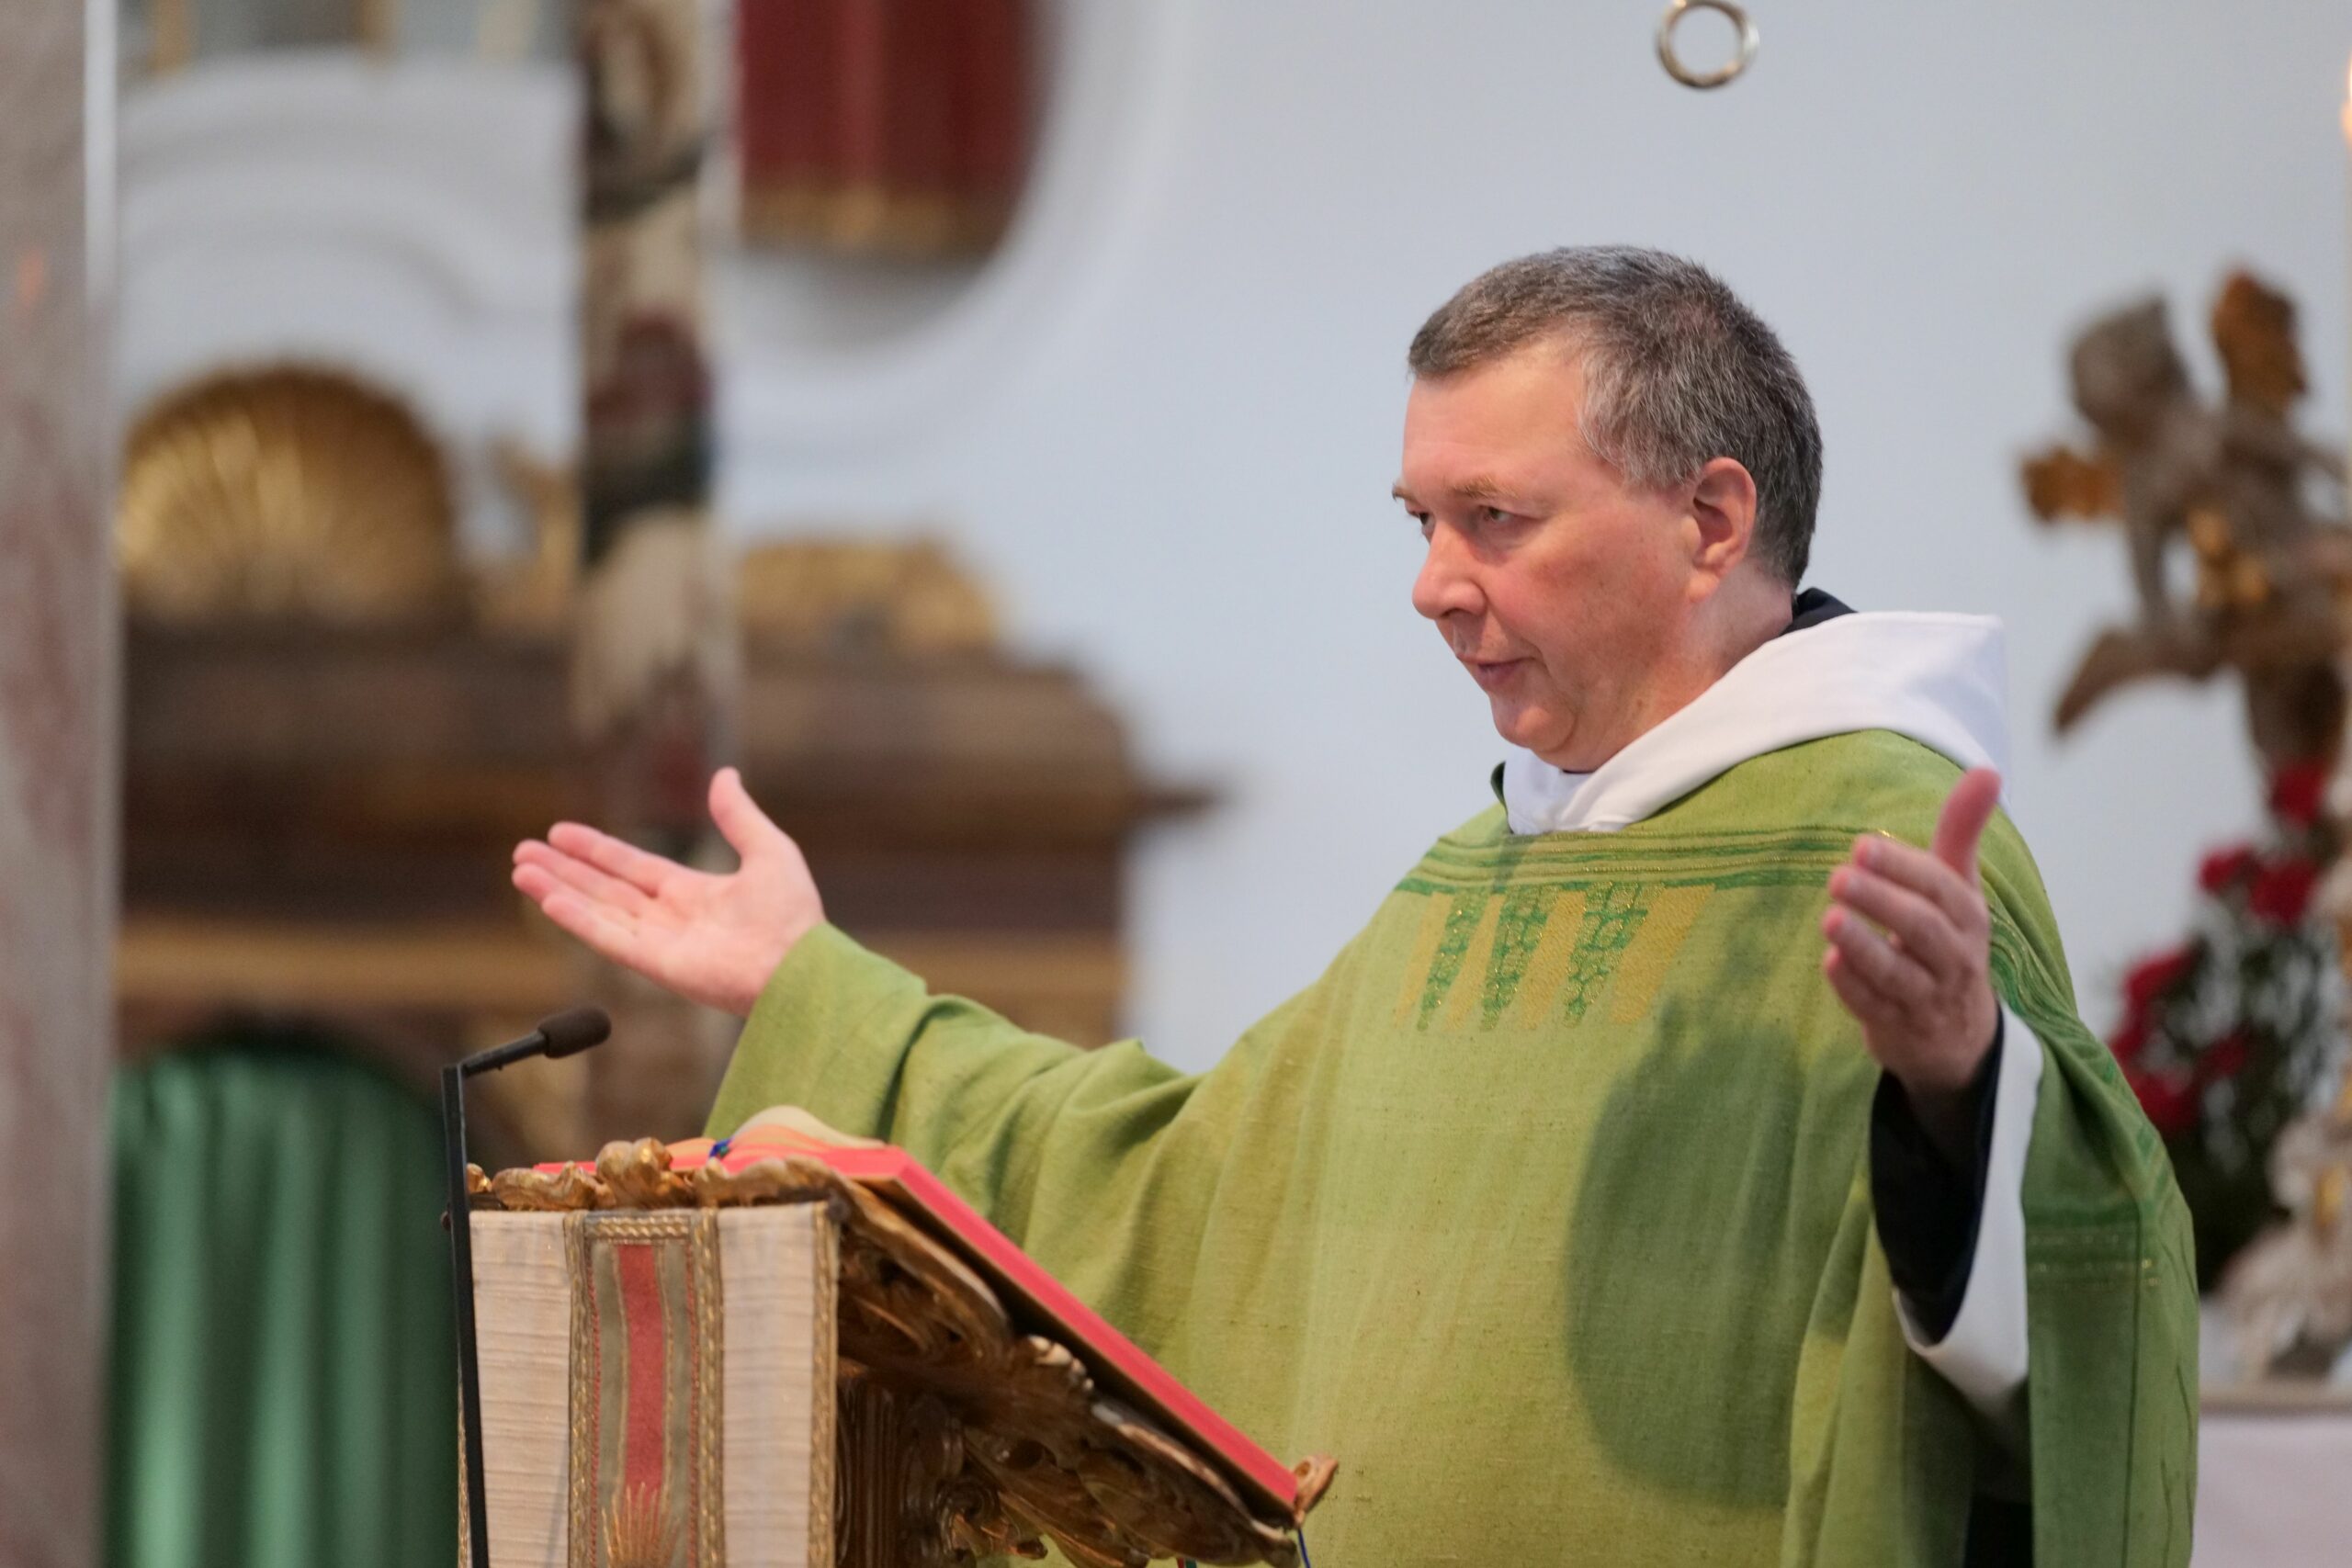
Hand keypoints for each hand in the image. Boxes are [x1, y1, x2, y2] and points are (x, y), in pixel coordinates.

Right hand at [511, 767, 823, 1016]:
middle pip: (605, 888)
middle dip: (565, 870)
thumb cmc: (795, 916)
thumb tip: (725, 775)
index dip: (596, 849)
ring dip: (558, 890)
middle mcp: (670, 918)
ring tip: (521, 871)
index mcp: (694, 893)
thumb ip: (738, 815)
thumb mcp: (769, 849)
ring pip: (597, 910)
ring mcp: (659, 942)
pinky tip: (548, 900)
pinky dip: (576, 918)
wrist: (800, 966)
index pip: (632, 867)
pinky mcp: (655, 964)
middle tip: (524, 852)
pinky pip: (607, 937)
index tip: (560, 833)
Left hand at [1822, 768, 2002, 1110]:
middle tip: (1837, 877)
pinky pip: (1876, 1009)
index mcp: (1968, 917)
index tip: (1861, 846)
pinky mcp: (1900, 1028)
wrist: (1960, 1035)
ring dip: (1863, 946)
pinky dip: (1853, 988)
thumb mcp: (1960, 888)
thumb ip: (1962, 832)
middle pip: (1922, 930)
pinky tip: (1830, 963)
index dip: (1904, 868)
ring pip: (1898, 974)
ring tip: (1830, 919)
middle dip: (1883, 901)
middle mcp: (1954, 958)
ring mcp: (1928, 997)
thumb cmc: (1950, 942)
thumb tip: (1987, 770)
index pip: (1942, 889)